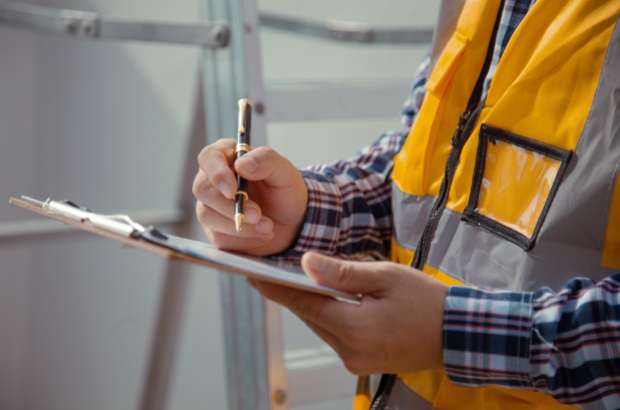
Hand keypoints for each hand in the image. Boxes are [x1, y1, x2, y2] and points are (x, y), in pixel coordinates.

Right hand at [193, 139, 307, 255]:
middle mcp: (213, 179)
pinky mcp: (214, 228)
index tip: (233, 191)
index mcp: (228, 157)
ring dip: (239, 224)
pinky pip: (218, 236)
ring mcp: (211, 205)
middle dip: (230, 206)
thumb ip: (266, 161)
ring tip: (268, 226)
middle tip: (257, 215)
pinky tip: (262, 234)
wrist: (291, 223)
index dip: (217, 174)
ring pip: (207, 215)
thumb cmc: (285, 191)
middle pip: (202, 189)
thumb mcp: (285, 173)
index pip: (209, 157)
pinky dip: (243, 238)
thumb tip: (241, 164)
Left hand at [251, 252, 447, 374]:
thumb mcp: (385, 277)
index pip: (303, 303)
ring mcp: (355, 360)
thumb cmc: (427, 301)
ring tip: (301, 280)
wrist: (458, 335)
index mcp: (353, 328)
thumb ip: (342, 273)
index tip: (252, 274)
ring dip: (313, 304)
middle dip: (293, 293)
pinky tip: (330, 299)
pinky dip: (330, 316)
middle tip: (273, 271)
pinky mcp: (363, 362)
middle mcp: (349, 350)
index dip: (274, 287)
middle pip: (310, 315)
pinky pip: (336, 335)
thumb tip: (306, 263)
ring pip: (321, 325)